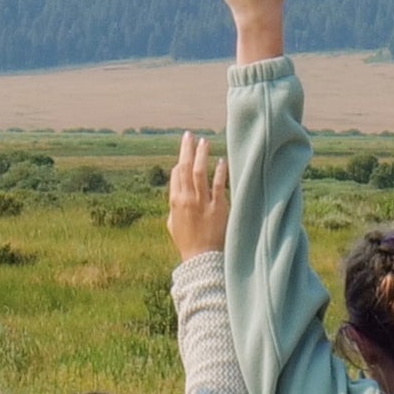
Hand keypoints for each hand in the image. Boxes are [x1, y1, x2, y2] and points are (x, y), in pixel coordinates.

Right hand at [163, 130, 228, 257]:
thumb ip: (174, 205)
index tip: (185, 150)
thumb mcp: (173, 223)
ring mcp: (202, 202)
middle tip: (189, 135)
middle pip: (185, 168)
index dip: (180, 161)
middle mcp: (186, 199)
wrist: (200, 258)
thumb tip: (176, 191)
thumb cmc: (187, 242)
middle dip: (186, 150)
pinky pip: (218, 185)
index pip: (176, 175)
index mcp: (174, 202)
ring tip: (203, 141)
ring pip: (199, 172)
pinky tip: (221, 160)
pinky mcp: (217, 208)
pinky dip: (219, 172)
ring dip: (201, 155)